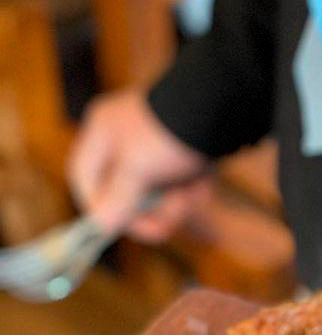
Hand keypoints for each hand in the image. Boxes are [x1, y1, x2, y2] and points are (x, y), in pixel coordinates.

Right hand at [67, 90, 209, 242]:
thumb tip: (99, 226)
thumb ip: (117, 200)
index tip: (116, 228)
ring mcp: (156, 147)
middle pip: (125, 193)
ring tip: (189, 196)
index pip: (84, 178)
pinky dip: (192, 191)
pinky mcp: (184, 155)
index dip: (97, 207)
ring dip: (175, 204)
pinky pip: (182, 186)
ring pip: (158, 194)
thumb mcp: (137, 169)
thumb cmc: (169, 135)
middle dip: (149, 211)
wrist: (224, 106)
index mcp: (102, 133)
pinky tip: (203, 185)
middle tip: (165, 228)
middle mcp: (125, 138)